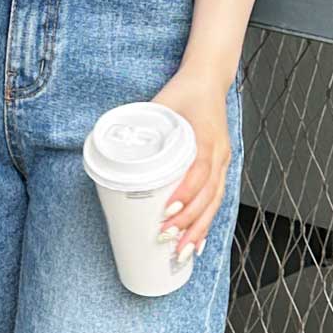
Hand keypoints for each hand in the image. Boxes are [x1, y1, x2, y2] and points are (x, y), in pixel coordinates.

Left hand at [149, 65, 233, 259]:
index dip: (185, 194)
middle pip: (208, 196)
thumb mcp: (159, 105)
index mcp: (206, 137)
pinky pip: (217, 201)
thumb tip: (110, 149)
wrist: (208, 80)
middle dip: (189, 223)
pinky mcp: (220, 168)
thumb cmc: (183, 93)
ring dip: (198, 231)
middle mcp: (218, 153)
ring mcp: (222, 162)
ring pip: (214, 203)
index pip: (199, 171)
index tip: (167, 211)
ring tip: (183, 253)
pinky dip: (207, 224)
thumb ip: (139, 126)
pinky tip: (198, 244)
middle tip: (168, 240)